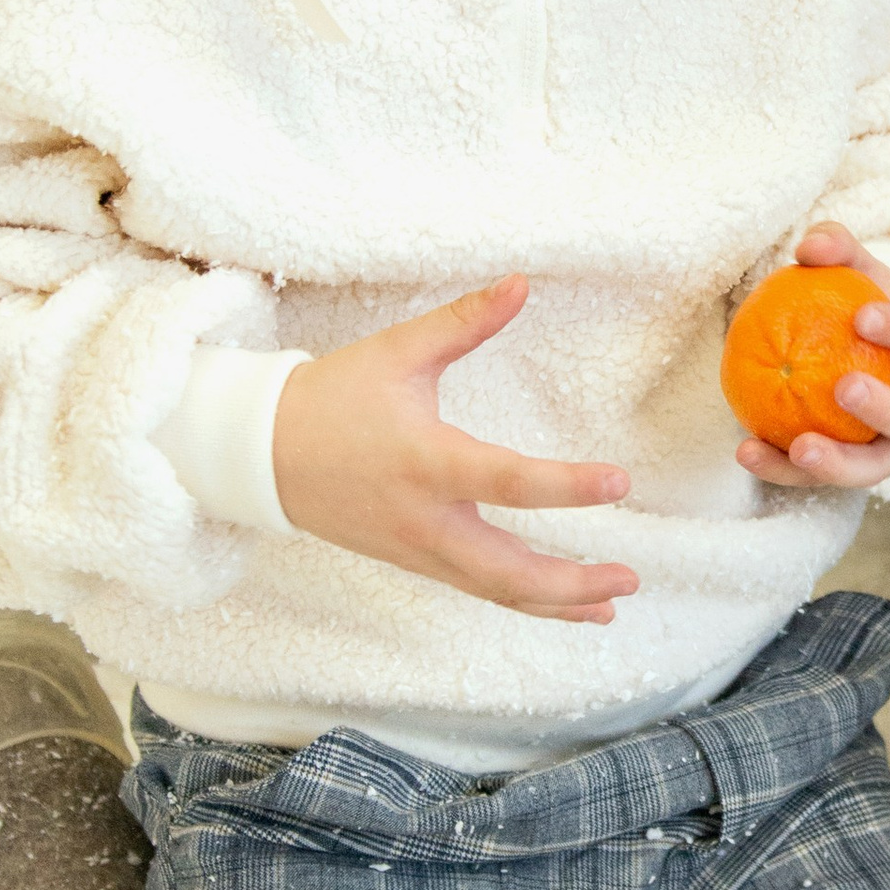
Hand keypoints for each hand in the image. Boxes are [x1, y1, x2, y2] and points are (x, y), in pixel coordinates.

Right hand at [271, 277, 638, 619]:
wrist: (260, 453)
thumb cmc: (331, 398)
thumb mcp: (398, 352)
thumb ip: (465, 321)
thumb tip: (521, 283)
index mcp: (426, 461)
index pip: (508, 481)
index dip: (567, 486)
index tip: (620, 481)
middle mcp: (425, 518)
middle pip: (506, 571)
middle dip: (571, 583)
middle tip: (629, 578)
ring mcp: (417, 548)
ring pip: (494, 590)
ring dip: (555, 603)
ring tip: (610, 606)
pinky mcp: (413, 559)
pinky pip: (477, 587)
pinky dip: (522, 599)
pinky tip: (562, 602)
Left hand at [734, 222, 889, 495]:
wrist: (856, 350)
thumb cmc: (860, 302)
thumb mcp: (853, 270)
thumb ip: (836, 249)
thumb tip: (810, 247)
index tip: (862, 317)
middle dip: (888, 410)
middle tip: (844, 388)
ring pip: (877, 467)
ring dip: (839, 463)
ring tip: (799, 446)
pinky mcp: (854, 469)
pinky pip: (821, 478)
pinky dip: (783, 468)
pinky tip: (746, 450)